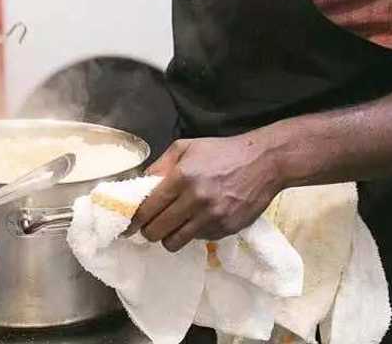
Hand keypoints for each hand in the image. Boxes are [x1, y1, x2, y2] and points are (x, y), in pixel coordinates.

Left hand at [129, 135, 283, 251]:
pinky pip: (198, 240)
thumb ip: (160, 166)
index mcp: (182, 177)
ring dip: (168, 237)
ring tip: (171, 227)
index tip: (128, 225)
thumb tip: (141, 186)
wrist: (263, 163)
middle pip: (157, 231)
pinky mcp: (226, 230)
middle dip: (148, 231)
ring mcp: (212, 218)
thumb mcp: (185, 147)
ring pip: (175, 242)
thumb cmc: (221, 152)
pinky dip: (192, 233)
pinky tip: (197, 219)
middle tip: (149, 226)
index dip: (134, 220)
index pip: (147, 209)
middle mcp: (195, 200)